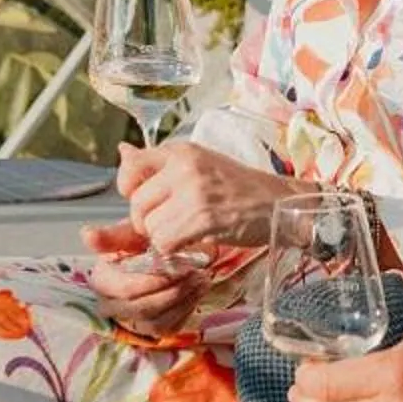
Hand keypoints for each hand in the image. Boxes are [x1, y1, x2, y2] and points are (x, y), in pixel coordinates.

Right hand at [79, 221, 205, 348]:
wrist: (161, 256)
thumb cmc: (143, 244)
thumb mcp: (130, 234)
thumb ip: (111, 236)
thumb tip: (87, 234)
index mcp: (102, 281)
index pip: (127, 289)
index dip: (154, 281)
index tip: (180, 266)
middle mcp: (111, 305)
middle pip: (142, 308)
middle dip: (173, 291)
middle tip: (196, 273)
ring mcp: (131, 321)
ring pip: (156, 321)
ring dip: (183, 300)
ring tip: (202, 279)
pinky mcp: (150, 329)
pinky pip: (168, 328)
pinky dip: (187, 309)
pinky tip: (198, 290)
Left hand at [123, 139, 281, 257]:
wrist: (280, 203)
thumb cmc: (241, 188)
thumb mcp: (200, 164)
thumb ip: (160, 164)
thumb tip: (122, 151)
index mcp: (181, 151)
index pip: (131, 166)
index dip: (130, 189)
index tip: (148, 200)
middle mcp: (184, 166)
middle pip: (137, 204)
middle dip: (148, 222)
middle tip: (171, 225)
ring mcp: (194, 191)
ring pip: (150, 227)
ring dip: (164, 239)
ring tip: (187, 233)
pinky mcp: (203, 217)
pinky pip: (166, 243)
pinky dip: (175, 251)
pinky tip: (193, 242)